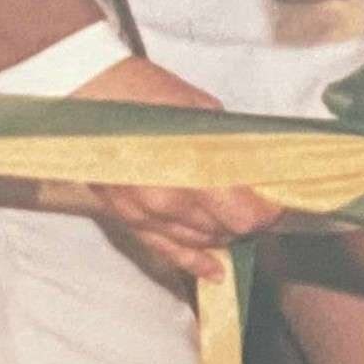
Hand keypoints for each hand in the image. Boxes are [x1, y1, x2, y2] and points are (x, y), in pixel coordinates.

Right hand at [26, 56, 284, 283]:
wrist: (87, 95)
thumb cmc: (142, 94)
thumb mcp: (202, 112)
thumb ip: (231, 146)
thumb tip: (257, 168)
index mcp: (193, 172)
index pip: (246, 216)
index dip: (267, 212)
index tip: (275, 201)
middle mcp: (170, 202)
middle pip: (226, 231)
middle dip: (247, 219)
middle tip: (256, 202)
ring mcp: (146, 215)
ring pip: (201, 242)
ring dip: (222, 233)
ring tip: (234, 216)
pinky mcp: (128, 219)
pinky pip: (167, 251)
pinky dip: (194, 261)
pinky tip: (215, 269)